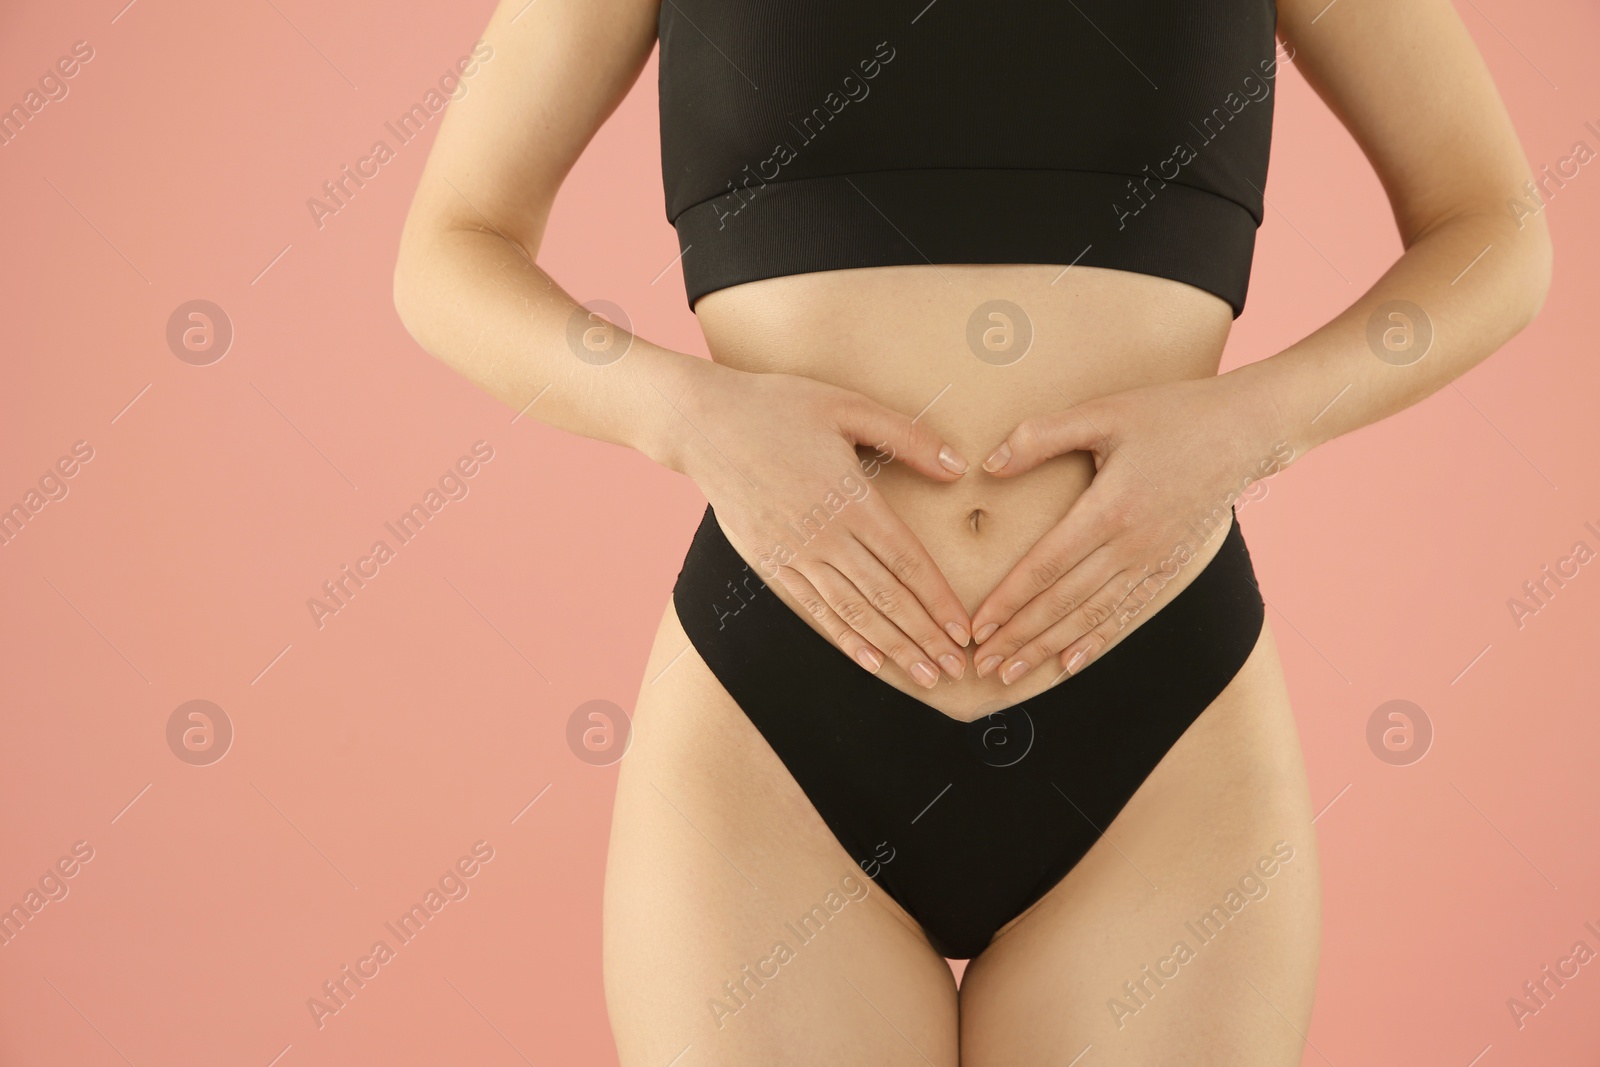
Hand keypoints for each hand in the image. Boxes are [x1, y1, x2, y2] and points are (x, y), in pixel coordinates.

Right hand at [674, 364, 974, 687]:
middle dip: (924, 637)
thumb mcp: (847, 406)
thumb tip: (957, 465)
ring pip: (853, 612)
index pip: (907, 561)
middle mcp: (825, 536)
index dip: (938, 600)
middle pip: (886, 597)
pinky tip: (870, 660)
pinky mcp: (770, 563)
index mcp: (851, 499)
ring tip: (924, 675)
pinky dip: (845, 638)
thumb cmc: (777, 407)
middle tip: (956, 668)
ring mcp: (795, 554)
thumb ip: (906, 437)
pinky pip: (814, 609)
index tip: (963, 630)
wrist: (702, 424)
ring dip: (892, 647)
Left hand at [968, 374, 1289, 683]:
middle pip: (1064, 602)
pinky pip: (1127, 613)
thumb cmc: (1171, 414)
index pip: (1046, 566)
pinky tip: (1069, 663)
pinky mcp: (1169, 567)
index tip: (979, 626)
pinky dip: (1096, 641)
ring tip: (1012, 672)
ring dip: (1049, 648)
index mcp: (1110, 509)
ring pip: (1092, 616)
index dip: (1009, 600)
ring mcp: (1153, 561)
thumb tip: (989, 465)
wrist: (1246, 431)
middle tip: (982, 663)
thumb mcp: (1103, 413)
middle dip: (1020, 636)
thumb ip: (1042, 436)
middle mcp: (1132, 546)